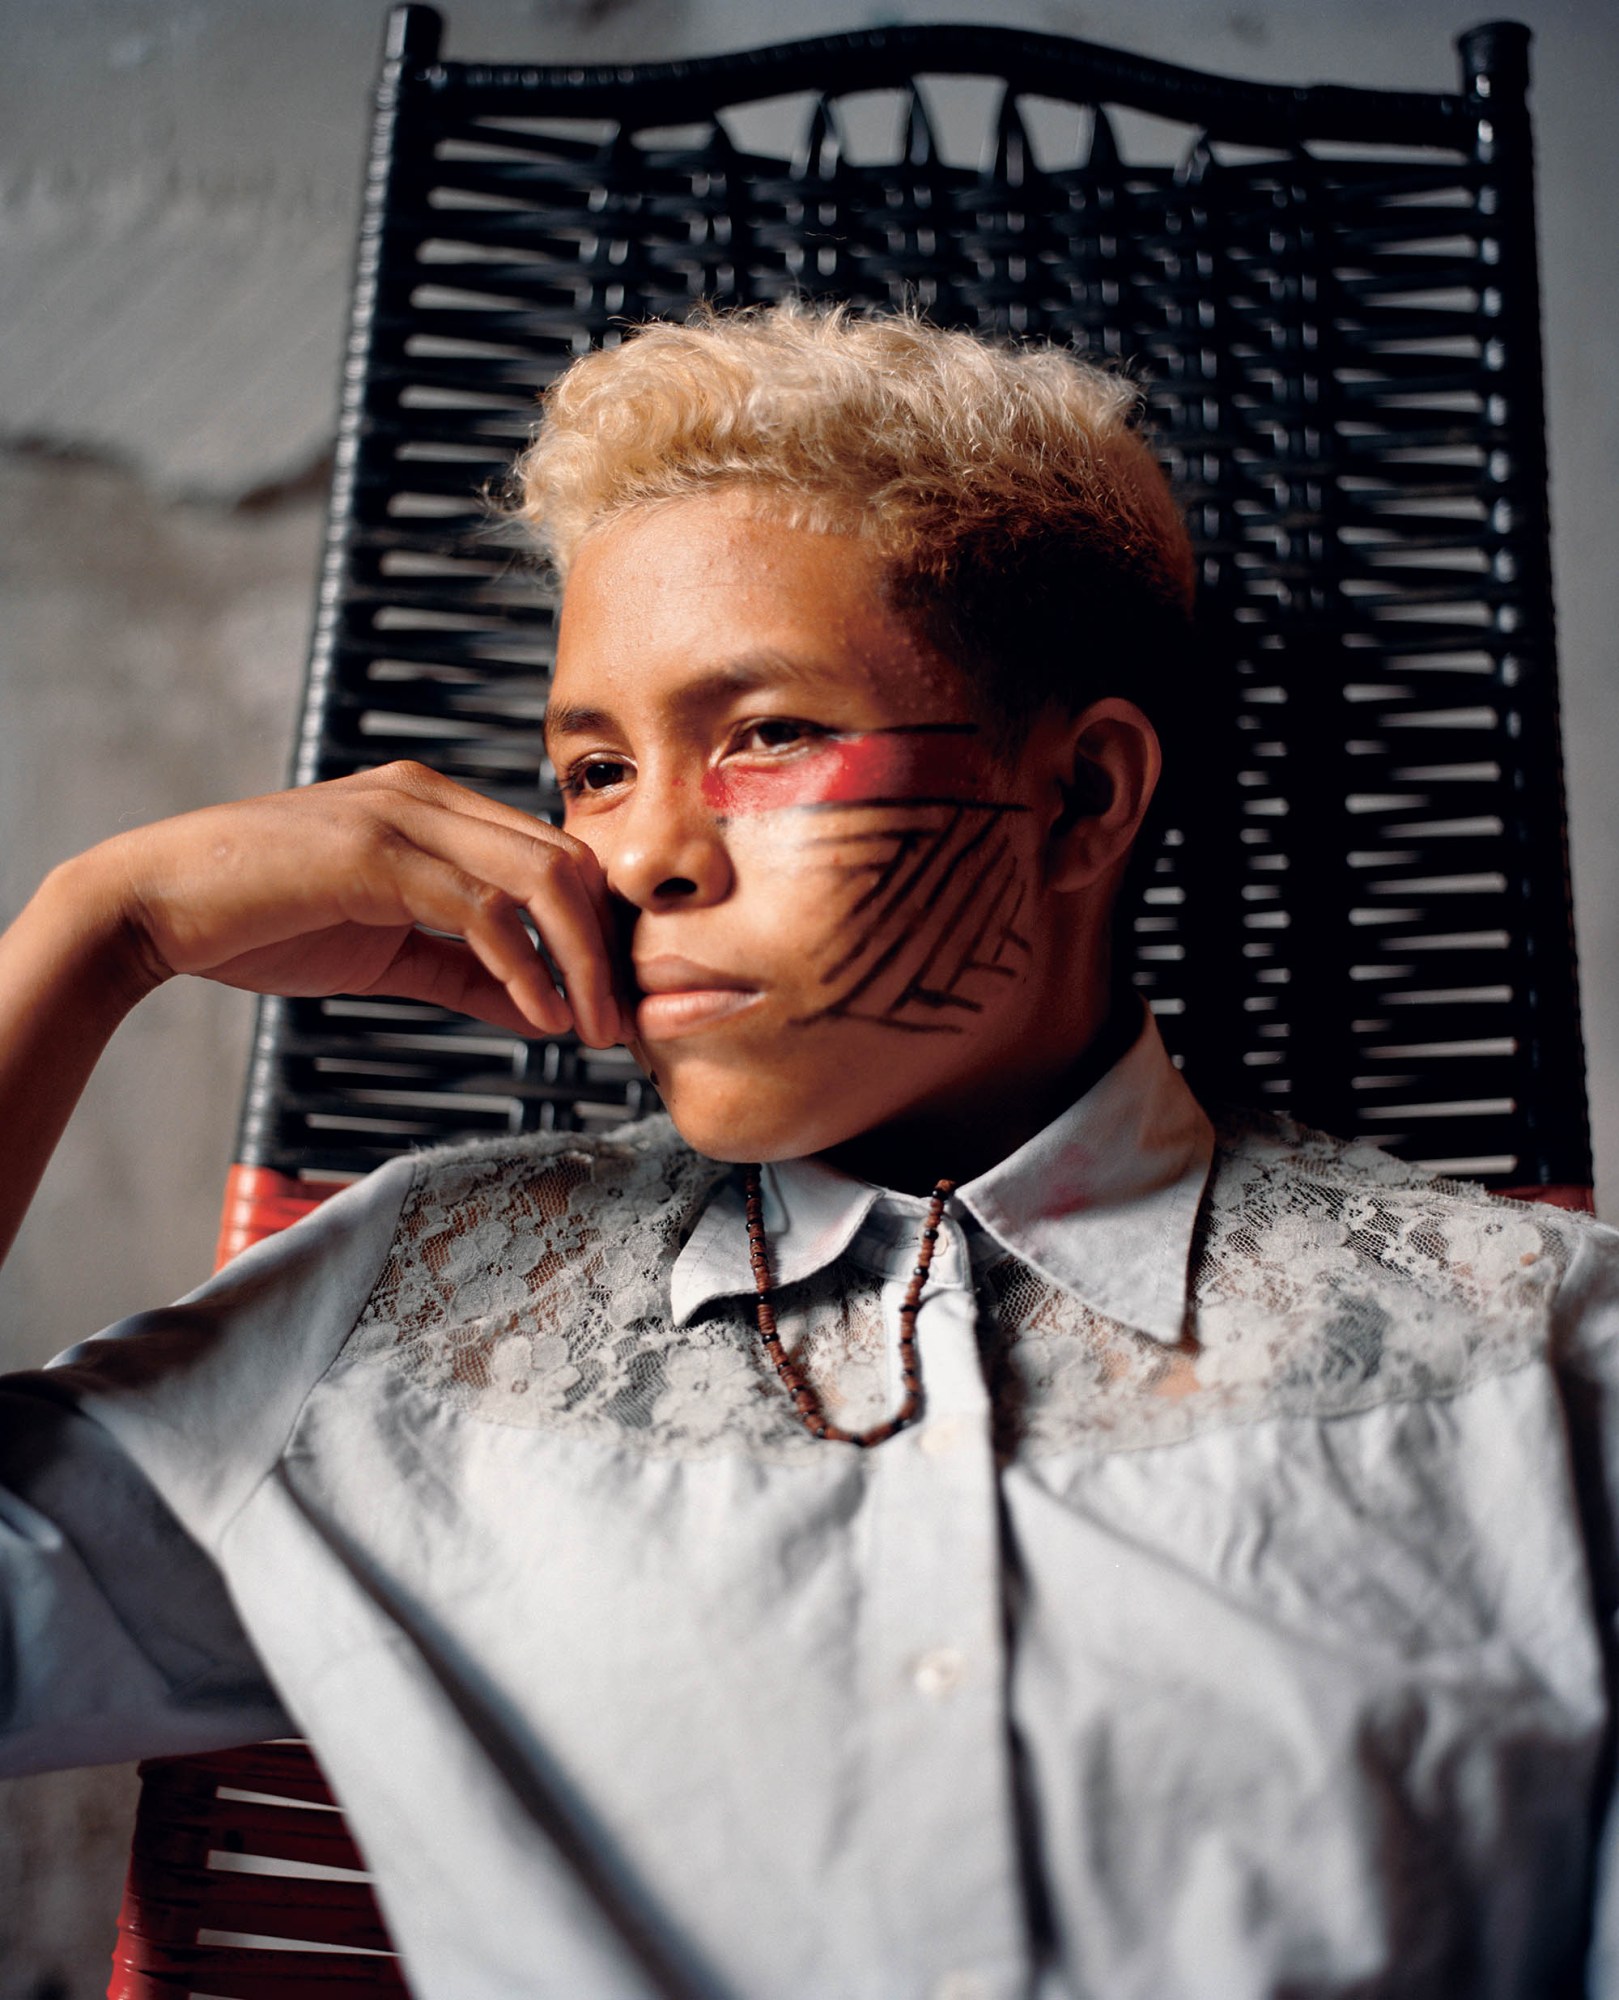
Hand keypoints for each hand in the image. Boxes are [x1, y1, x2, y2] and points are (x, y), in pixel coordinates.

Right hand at [72, 761, 626, 1045]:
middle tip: (623, 1022)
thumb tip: (546, 1010)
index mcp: (434, 806)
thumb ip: (469, 974)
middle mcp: (427, 795)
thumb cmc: (261, 923)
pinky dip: (527, 967)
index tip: (614, 997)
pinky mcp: (373, 854)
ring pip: (540, 878)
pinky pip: (482, 909)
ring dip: (582, 962)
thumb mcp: (388, 953)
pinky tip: (542, 1016)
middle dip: (607, 947)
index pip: (554, 853)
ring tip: (594, 1028)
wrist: (152, 908)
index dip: (598, 927)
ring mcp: (401, 817)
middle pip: (566, 860)